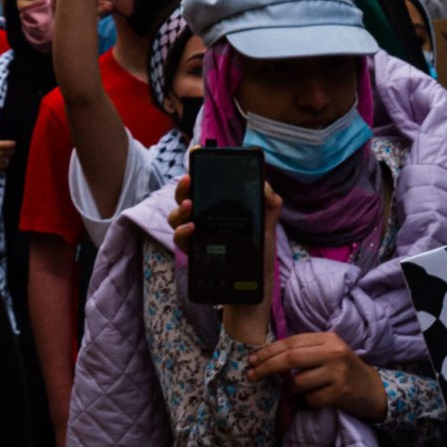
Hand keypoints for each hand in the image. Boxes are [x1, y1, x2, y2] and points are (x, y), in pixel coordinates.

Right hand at [0, 130, 15, 181]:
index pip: (10, 144)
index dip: (13, 143)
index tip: (12, 142)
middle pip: (12, 151)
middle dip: (11, 149)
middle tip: (9, 148)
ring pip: (10, 158)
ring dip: (9, 156)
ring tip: (6, 155)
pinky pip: (6, 165)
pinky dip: (6, 163)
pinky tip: (2, 162)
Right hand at [170, 175, 283, 335]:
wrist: (252, 296)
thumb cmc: (258, 261)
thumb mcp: (268, 231)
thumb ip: (269, 207)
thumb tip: (264, 184)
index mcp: (221, 210)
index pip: (207, 184)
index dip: (199, 166)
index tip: (197, 151)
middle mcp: (205, 220)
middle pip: (186, 196)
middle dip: (184, 185)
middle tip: (190, 180)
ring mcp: (197, 236)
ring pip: (177, 215)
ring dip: (180, 207)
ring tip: (190, 206)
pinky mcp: (194, 254)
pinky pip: (180, 239)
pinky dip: (183, 232)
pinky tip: (192, 229)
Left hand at [247, 330, 387, 421]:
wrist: (374, 391)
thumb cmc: (344, 370)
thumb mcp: (328, 352)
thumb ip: (305, 351)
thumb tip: (268, 357)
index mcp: (327, 338)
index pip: (290, 342)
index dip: (268, 351)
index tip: (251, 360)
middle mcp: (333, 352)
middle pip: (290, 359)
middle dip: (266, 367)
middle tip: (251, 374)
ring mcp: (337, 372)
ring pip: (297, 382)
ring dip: (293, 389)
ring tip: (305, 389)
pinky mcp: (340, 393)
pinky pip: (310, 399)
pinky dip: (308, 401)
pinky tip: (320, 398)